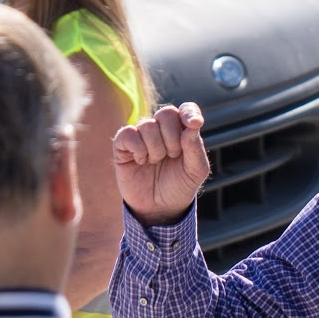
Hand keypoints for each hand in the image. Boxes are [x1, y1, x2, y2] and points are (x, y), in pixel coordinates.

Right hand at [112, 102, 209, 225]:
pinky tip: (141, 161)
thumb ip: (195, 147)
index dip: (189, 112)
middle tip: (172, 156)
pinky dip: (138, 149)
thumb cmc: (179, 186)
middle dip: (172, 138)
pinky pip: (128, 133)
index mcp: (182, 131)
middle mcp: (161, 130)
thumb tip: (193, 124)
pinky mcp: (123, 145)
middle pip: (166, 114)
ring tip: (156, 162)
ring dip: (156, 148)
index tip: (194, 124)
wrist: (159, 208)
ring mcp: (141, 136)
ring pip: (147, 125)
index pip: (186, 109)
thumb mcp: (196, 170)